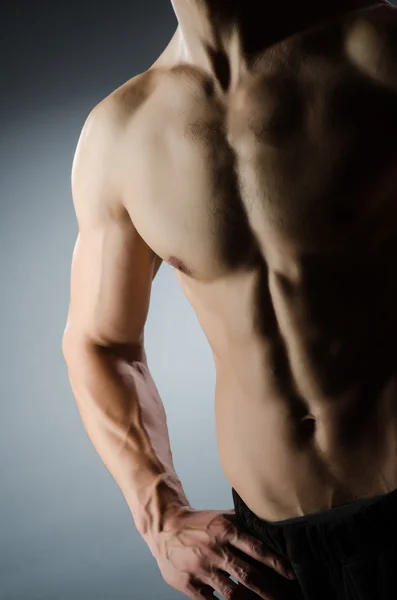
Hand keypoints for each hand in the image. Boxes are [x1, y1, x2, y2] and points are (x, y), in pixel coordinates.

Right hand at [145, 506, 296, 599]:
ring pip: (232, 592)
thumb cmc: (198, 523)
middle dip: (269, 590)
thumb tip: (271, 530)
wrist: (164, 527)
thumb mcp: (222, 517)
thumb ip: (244, 525)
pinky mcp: (188, 584)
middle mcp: (214, 548)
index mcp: (224, 529)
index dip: (275, 563)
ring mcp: (201, 568)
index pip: (256, 548)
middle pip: (247, 574)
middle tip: (285, 599)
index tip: (291, 574)